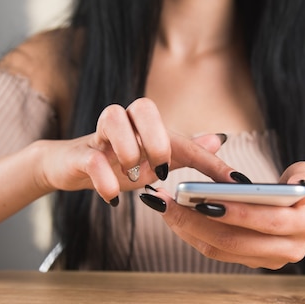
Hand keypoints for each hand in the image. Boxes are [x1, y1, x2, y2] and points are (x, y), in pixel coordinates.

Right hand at [31, 97, 234, 202]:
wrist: (70, 166)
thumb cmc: (117, 162)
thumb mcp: (154, 160)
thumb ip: (185, 151)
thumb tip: (218, 139)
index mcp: (147, 128)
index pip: (184, 140)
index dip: (210, 162)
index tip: (234, 183)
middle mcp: (124, 124)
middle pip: (143, 106)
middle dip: (157, 138)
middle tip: (161, 169)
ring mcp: (99, 137)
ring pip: (112, 117)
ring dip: (128, 150)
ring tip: (132, 176)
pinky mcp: (79, 154)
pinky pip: (92, 158)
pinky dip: (105, 180)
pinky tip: (113, 197)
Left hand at [141, 161, 304, 268]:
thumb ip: (303, 176)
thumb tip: (292, 184)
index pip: (267, 221)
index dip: (236, 213)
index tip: (204, 200)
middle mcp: (289, 249)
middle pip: (236, 241)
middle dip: (197, 222)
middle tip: (168, 203)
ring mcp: (270, 260)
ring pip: (222, 250)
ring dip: (188, 230)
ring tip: (164, 207)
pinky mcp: (253, 262)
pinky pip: (218, 252)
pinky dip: (194, 235)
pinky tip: (175, 217)